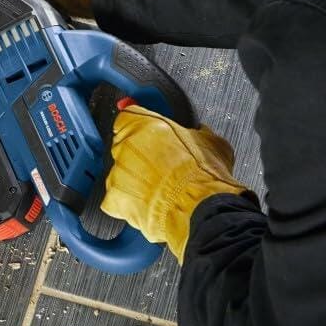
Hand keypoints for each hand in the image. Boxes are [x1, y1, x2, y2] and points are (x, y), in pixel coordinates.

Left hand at [101, 105, 247, 262]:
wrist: (198, 208)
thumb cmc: (203, 176)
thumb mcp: (211, 143)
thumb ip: (197, 133)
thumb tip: (201, 134)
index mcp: (144, 124)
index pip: (129, 117)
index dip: (139, 126)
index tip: (145, 132)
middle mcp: (127, 145)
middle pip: (123, 145)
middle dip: (139, 155)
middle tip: (161, 166)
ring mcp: (118, 172)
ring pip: (119, 173)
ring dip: (133, 180)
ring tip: (157, 189)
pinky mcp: (115, 198)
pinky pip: (115, 199)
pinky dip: (127, 203)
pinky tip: (146, 204)